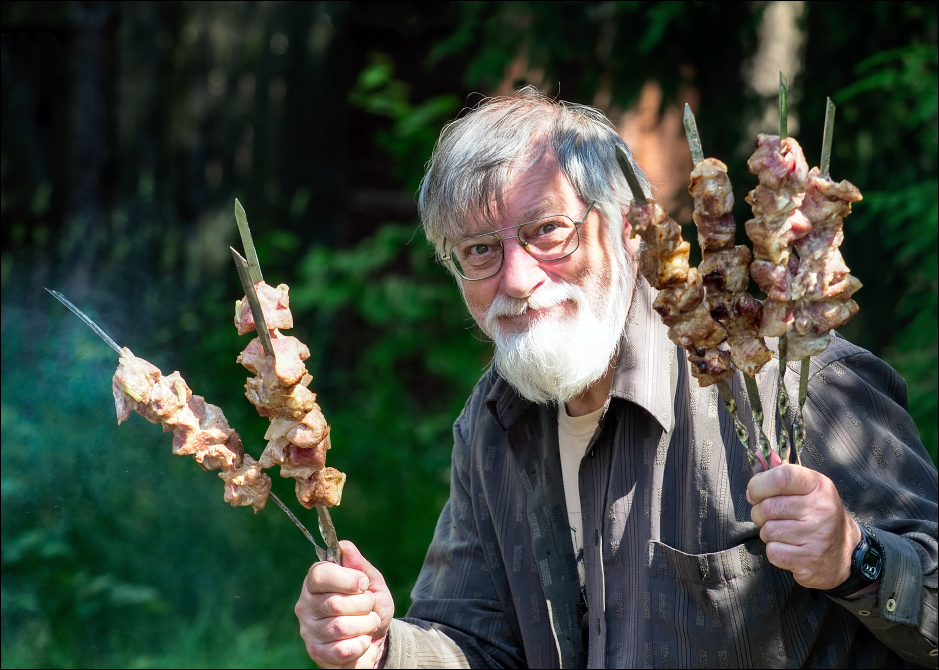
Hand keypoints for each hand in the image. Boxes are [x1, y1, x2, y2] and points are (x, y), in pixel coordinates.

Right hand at [296, 540, 394, 668]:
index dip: (346, 578)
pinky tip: (362, 639)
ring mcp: (309, 631)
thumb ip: (359, 565)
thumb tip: (345, 547)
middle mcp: (306, 605)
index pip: (319, 575)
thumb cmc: (370, 605)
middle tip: (369, 606)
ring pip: (340, 627)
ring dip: (365, 624)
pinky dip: (361, 643)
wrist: (376, 637)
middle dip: (363, 604)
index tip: (363, 584)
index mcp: (315, 582)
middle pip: (334, 603)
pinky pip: (342, 649)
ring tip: (369, 622)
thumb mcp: (372, 582)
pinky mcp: (317, 653)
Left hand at [747, 464, 860, 589]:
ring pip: (767, 531)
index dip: (758, 485)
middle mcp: (821, 509)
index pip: (780, 477)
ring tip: (784, 532)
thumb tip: (758, 454)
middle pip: (767, 507)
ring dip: (768, 533)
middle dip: (759, 513)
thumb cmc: (818, 514)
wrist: (846, 552)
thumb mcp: (806, 488)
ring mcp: (817, 535)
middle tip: (771, 517)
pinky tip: (790, 548)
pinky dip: (775, 551)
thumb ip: (780, 471)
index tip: (755, 493)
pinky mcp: (810, 559)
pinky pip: (773, 552)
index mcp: (819, 486)